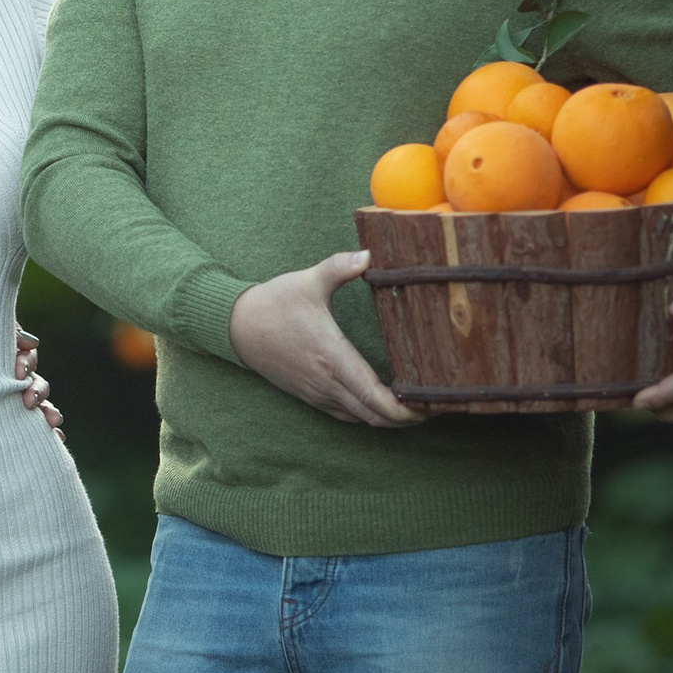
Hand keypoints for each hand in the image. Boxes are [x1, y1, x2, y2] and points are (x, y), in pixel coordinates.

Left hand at [14, 327, 64, 440]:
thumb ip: (4, 336)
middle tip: (29, 401)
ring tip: (52, 422)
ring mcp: (10, 403)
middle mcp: (11, 382)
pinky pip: (32, 427)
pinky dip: (46, 433)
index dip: (26, 363)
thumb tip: (32, 342)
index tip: (18, 373)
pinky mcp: (7, 422)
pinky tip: (57, 438)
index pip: (26, 359)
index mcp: (3, 360)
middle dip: (37, 391)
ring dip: (48, 411)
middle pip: (36, 383)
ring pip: (38, 406)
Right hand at [228, 250, 421, 426]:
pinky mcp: (310, 395)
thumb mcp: (308, 280)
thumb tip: (370, 254)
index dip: (403, 410)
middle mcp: (326, 381)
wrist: (237, 326)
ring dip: (388, 418)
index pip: (373, 396)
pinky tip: (381, 404)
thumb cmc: (274, 303)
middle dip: (406, 418)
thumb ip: (340, 266)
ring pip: (361, 418)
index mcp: (331, 356)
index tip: (428, 406)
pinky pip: (345, 415)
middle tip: (434, 406)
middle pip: (373, 416)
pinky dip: (367, 415)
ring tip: (415, 407)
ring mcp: (317, 392)